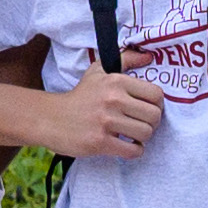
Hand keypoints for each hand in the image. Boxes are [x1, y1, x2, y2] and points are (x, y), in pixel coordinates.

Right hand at [48, 50, 163, 158]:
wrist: (50, 118)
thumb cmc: (79, 96)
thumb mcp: (99, 71)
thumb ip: (125, 59)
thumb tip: (149, 57)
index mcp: (116, 81)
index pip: (156, 94)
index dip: (156, 104)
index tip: (148, 108)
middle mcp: (113, 100)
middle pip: (154, 116)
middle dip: (152, 122)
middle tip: (142, 123)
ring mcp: (106, 122)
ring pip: (146, 133)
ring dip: (143, 138)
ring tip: (133, 135)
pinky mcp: (100, 142)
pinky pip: (132, 151)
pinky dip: (134, 151)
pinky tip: (127, 146)